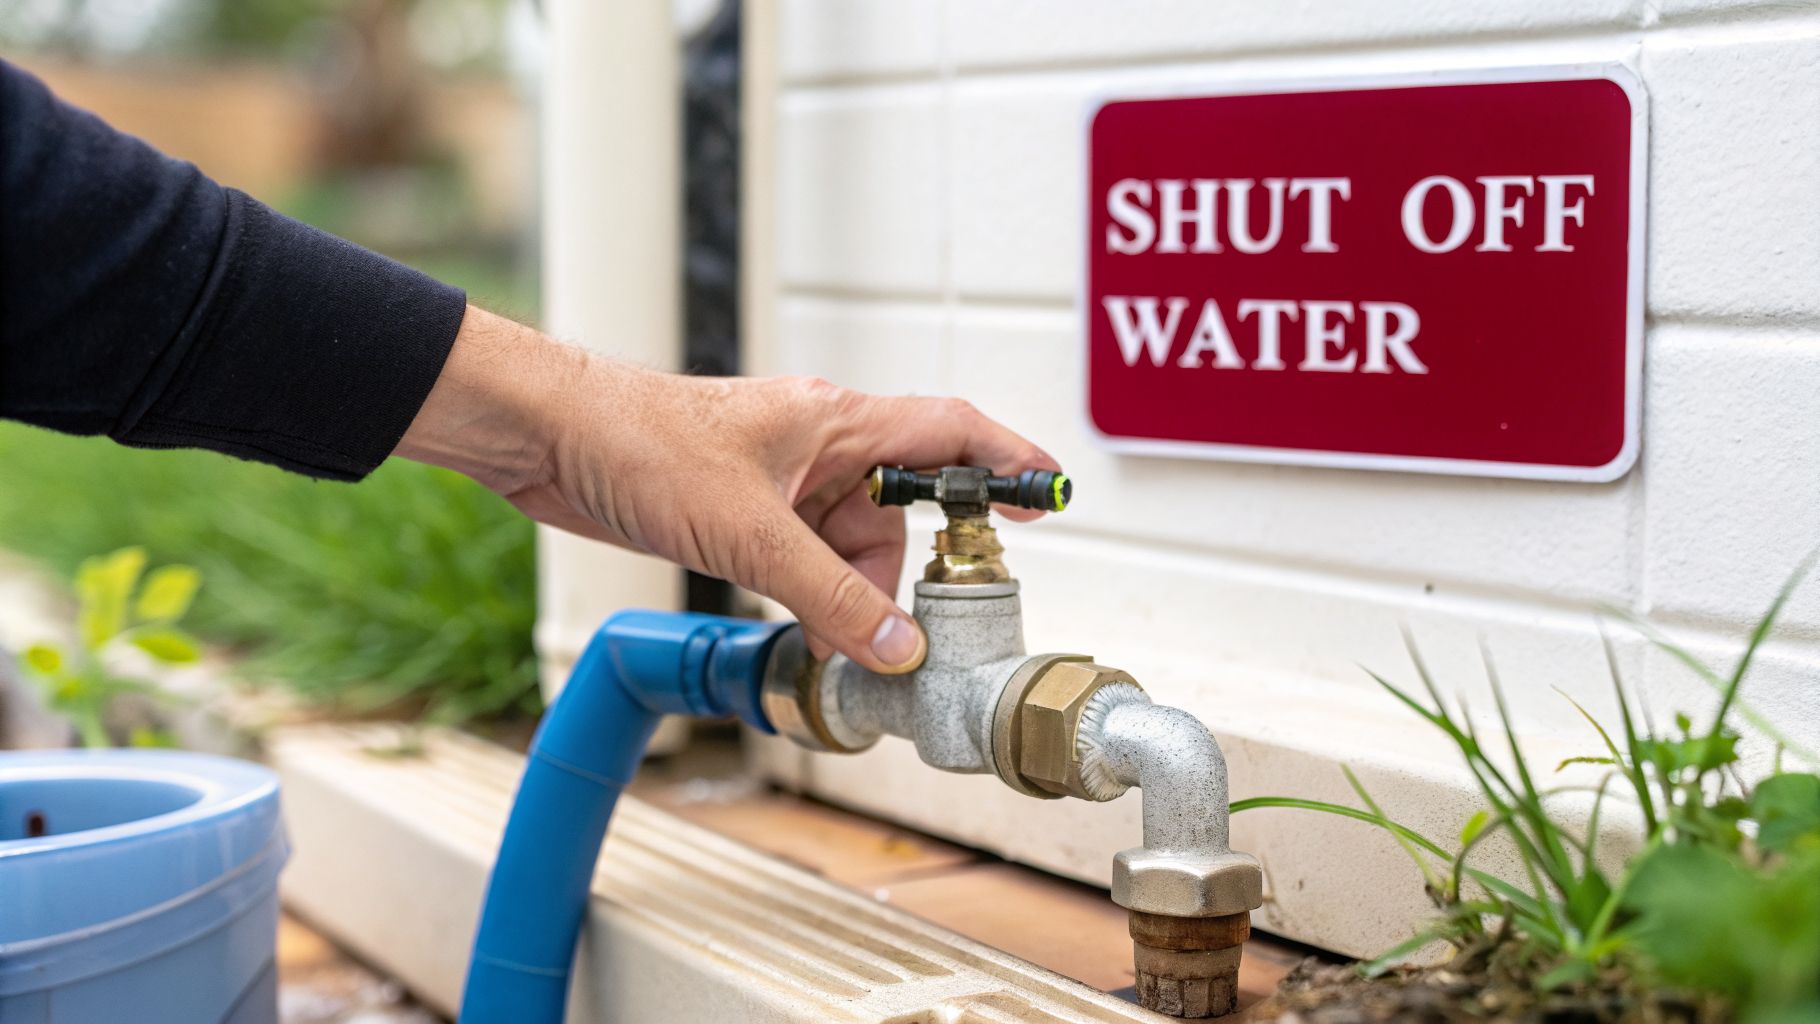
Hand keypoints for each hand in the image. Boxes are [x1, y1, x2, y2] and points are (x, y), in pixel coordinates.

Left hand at [398, 306, 1060, 673]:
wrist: (546, 439)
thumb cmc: (637, 440)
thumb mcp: (750, 531)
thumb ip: (831, 595)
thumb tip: (897, 648)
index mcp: (837, 421)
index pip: (949, 435)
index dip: (1006, 462)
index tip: (1049, 496)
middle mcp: (818, 448)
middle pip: (899, 515)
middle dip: (899, 576)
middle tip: (897, 631)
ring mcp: (779, 483)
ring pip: (848, 546)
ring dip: (846, 596)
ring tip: (828, 636)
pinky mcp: (742, 513)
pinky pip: (802, 559)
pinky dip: (810, 595)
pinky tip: (798, 623)